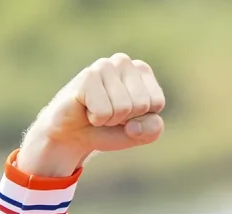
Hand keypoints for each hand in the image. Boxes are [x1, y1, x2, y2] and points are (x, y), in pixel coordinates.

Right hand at [17, 54, 165, 176]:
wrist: (75, 134)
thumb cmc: (110, 129)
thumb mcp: (141, 133)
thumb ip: (153, 129)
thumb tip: (134, 126)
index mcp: (141, 71)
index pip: (157, 102)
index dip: (143, 118)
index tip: (128, 116)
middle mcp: (123, 62)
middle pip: (141, 104)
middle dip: (127, 119)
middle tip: (111, 114)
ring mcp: (104, 66)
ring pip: (123, 107)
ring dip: (110, 119)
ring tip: (99, 111)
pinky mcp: (87, 76)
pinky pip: (104, 111)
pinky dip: (97, 119)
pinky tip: (87, 109)